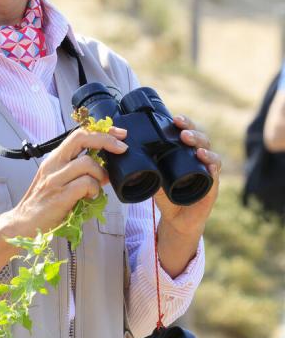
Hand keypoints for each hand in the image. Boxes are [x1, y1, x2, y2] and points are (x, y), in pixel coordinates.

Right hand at [0, 125, 127, 238]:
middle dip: (106, 140)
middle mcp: (54, 163)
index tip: (119, 134)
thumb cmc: (44, 202)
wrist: (24, 222)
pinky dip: (94, 189)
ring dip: (100, 174)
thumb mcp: (57, 178)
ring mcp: (55, 179)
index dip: (101, 131)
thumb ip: (76, 170)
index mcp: (55, 157)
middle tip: (122, 149)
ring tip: (99, 186)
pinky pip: (85, 184)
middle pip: (82, 138)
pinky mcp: (60, 195)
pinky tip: (90, 196)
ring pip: (87, 163)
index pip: (79, 134)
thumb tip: (104, 168)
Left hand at [154, 114, 220, 276]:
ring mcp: (206, 169)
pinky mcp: (212, 185)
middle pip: (200, 138)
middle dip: (192, 132)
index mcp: (183, 150)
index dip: (183, 122)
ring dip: (202, 147)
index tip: (174, 118)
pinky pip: (215, 173)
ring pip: (210, 153)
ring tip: (194, 147)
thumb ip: (143, 164)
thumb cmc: (164, 194)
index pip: (186, 130)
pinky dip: (213, 167)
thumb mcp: (151, 176)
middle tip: (182, 133)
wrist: (176, 219)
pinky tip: (209, 165)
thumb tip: (122, 148)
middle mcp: (197, 156)